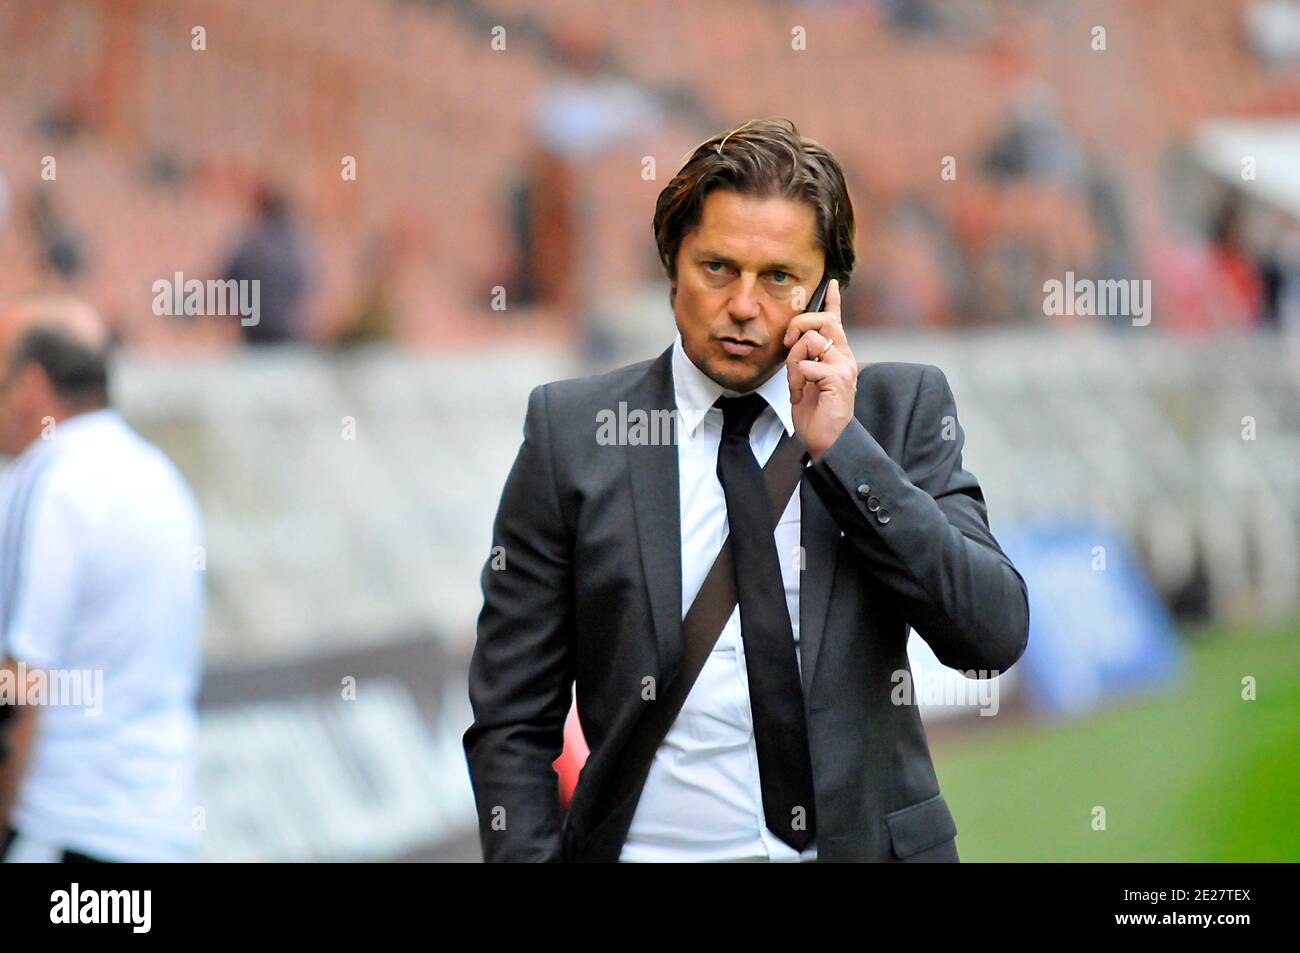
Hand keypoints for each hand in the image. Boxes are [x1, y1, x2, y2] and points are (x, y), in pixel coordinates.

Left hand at [783, 278, 856, 460]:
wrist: (828, 441)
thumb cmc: (816, 414)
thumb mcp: (807, 381)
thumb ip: (806, 360)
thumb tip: (794, 343)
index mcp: (838, 356)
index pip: (836, 321)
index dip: (833, 300)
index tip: (832, 282)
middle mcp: (845, 357)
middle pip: (821, 320)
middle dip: (797, 325)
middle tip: (787, 346)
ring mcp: (844, 367)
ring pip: (809, 341)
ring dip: (792, 363)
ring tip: (796, 385)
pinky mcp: (838, 378)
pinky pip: (806, 365)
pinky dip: (795, 381)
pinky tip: (799, 396)